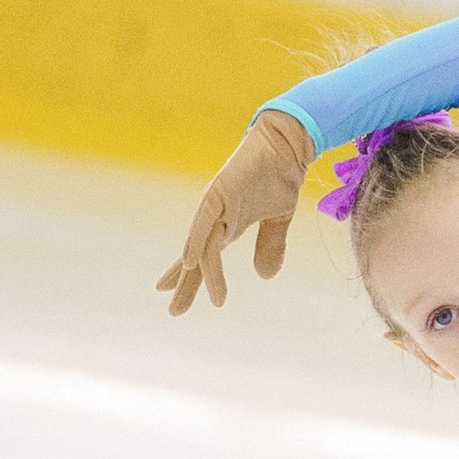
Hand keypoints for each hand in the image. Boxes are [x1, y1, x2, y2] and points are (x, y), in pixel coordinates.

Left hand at [155, 110, 315, 314]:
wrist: (286, 146)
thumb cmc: (280, 178)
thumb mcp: (278, 221)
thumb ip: (270, 247)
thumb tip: (263, 276)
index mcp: (227, 227)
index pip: (202, 258)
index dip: (188, 279)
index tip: (172, 297)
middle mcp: (214, 219)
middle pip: (195, 258)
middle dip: (184, 285)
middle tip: (174, 312)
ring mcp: (215, 207)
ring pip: (203, 248)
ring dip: (201, 275)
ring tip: (204, 300)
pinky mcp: (219, 194)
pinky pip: (204, 223)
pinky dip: (195, 242)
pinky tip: (187, 262)